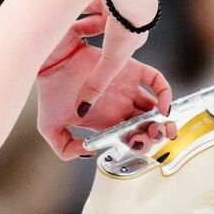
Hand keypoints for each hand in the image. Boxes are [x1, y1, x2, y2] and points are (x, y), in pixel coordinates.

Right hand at [37, 6, 175, 159]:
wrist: (50, 62)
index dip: (138, 143)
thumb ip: (63, 146)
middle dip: (153, 135)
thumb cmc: (49, 90)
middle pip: (145, 123)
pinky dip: (165, 93)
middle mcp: (118, 104)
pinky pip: (156, 81)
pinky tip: (162, 107)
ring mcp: (127, 88)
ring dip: (162, 119)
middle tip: (152, 139)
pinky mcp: (132, 70)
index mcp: (103, 118)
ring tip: (159, 128)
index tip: (138, 147)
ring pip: (155, 106)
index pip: (128, 135)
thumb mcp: (49, 126)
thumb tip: (87, 151)